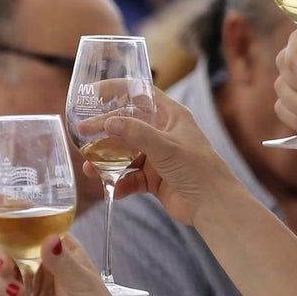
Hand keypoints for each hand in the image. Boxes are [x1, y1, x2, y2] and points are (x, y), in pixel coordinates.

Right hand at [0, 236, 131, 295]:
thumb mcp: (83, 283)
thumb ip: (62, 261)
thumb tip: (48, 239)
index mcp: (56, 251)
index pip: (30, 227)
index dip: (13, 218)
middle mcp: (36, 266)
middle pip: (3, 250)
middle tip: (5, 268)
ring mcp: (23, 290)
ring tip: (16, 295)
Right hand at [97, 87, 228, 226]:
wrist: (214, 206)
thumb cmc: (199, 169)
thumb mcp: (166, 147)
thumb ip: (136, 134)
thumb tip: (109, 122)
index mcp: (171, 116)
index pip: (141, 93)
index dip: (118, 89)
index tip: (94, 93)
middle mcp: (162, 133)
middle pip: (127, 125)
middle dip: (104, 129)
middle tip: (82, 132)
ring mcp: (157, 157)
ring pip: (124, 153)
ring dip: (106, 160)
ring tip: (89, 167)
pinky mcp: (154, 179)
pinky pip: (130, 177)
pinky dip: (119, 183)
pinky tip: (110, 188)